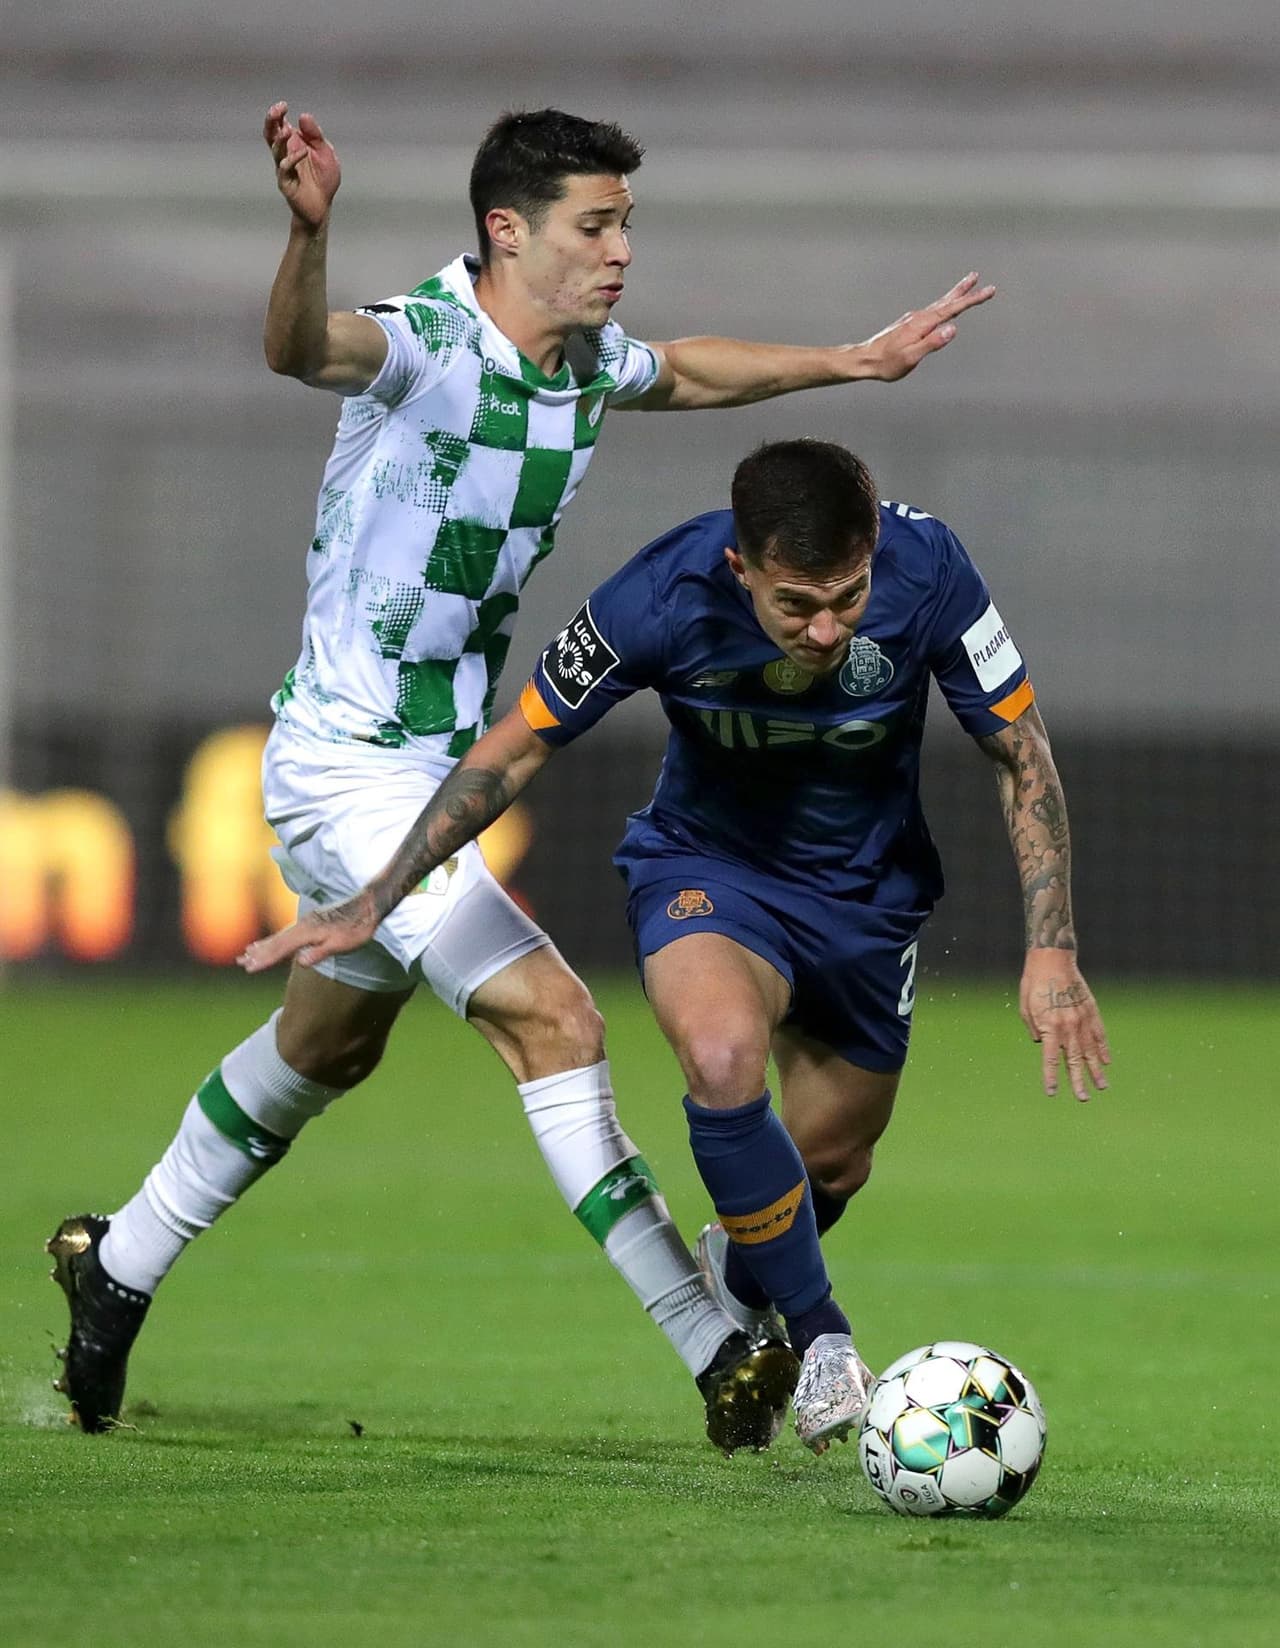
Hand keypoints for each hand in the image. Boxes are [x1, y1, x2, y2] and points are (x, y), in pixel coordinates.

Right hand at [237, 887, 380, 973]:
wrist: (368, 905)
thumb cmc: (357, 928)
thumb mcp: (341, 944)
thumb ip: (320, 952)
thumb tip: (300, 961)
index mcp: (307, 932)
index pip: (281, 948)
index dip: (264, 959)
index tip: (249, 968)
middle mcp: (303, 926)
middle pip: (275, 941)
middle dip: (257, 953)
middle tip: (240, 962)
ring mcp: (306, 922)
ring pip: (279, 936)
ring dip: (263, 945)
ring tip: (247, 952)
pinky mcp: (310, 922)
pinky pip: (287, 932)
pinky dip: (275, 939)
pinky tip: (272, 942)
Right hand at [264, 101, 340, 228]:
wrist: (322, 207)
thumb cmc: (323, 179)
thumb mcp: (326, 153)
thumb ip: (316, 136)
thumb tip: (303, 116)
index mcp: (293, 144)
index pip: (279, 125)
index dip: (278, 113)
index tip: (283, 105)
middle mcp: (285, 154)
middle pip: (271, 134)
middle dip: (271, 121)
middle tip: (276, 111)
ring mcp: (284, 168)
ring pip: (275, 150)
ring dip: (279, 139)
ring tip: (287, 130)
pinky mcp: (286, 183)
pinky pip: (285, 168)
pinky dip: (292, 158)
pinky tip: (303, 151)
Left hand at [855, 272, 995, 381]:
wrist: (864, 359)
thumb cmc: (886, 363)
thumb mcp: (911, 357)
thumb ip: (932, 343)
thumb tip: (952, 328)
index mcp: (922, 324)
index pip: (953, 309)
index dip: (972, 299)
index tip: (988, 290)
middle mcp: (918, 317)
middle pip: (946, 301)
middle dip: (964, 290)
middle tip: (978, 278)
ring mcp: (913, 319)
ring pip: (939, 304)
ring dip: (954, 294)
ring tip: (966, 285)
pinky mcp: (909, 324)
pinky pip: (932, 311)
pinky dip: (943, 305)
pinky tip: (944, 307)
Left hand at [1019, 949, 1110, 1101]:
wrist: (1053, 959)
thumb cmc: (1033, 983)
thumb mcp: (1026, 1008)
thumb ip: (1034, 1029)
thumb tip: (1042, 1045)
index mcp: (1049, 1027)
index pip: (1050, 1059)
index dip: (1051, 1077)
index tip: (1052, 1092)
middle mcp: (1068, 1027)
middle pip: (1074, 1060)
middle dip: (1078, 1081)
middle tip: (1083, 1098)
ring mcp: (1082, 1019)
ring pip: (1090, 1051)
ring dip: (1096, 1071)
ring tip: (1102, 1087)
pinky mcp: (1092, 1011)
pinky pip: (1099, 1035)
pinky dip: (1103, 1049)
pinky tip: (1106, 1062)